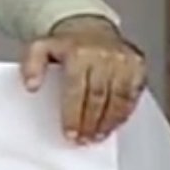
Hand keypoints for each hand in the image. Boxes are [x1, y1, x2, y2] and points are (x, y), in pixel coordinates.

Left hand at [19, 15, 145, 144]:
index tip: (69, 133)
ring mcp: (123, 60)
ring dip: (108, 123)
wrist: (91, 28)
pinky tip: (113, 124)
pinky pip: (132, 95)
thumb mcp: (40, 47)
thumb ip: (31, 65)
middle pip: (98, 97)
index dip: (73, 114)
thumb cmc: (66, 44)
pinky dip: (123, 113)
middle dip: (90, 123)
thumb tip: (31, 85)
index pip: (76, 88)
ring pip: (118, 99)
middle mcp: (104, 55)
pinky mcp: (138, 66)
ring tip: (96, 137)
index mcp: (78, 51)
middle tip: (82, 140)